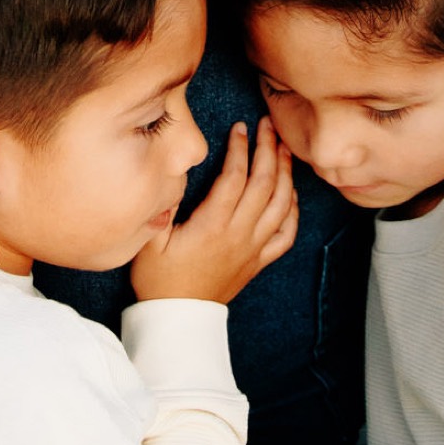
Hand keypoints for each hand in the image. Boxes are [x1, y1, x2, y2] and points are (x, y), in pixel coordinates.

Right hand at [131, 118, 297, 304]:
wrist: (178, 319)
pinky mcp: (258, 261)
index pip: (234, 177)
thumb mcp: (150, 240)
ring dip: (285, 173)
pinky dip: (293, 210)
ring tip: (282, 148)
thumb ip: (165, 204)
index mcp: (212, 226)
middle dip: (268, 150)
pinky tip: (291, 193)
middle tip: (268, 125)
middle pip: (264, 184)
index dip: (240, 148)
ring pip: (281, 205)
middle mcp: (239, 235)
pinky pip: (286, 234)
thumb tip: (176, 170)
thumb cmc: (158, 278)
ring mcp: (253, 248)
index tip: (239, 127)